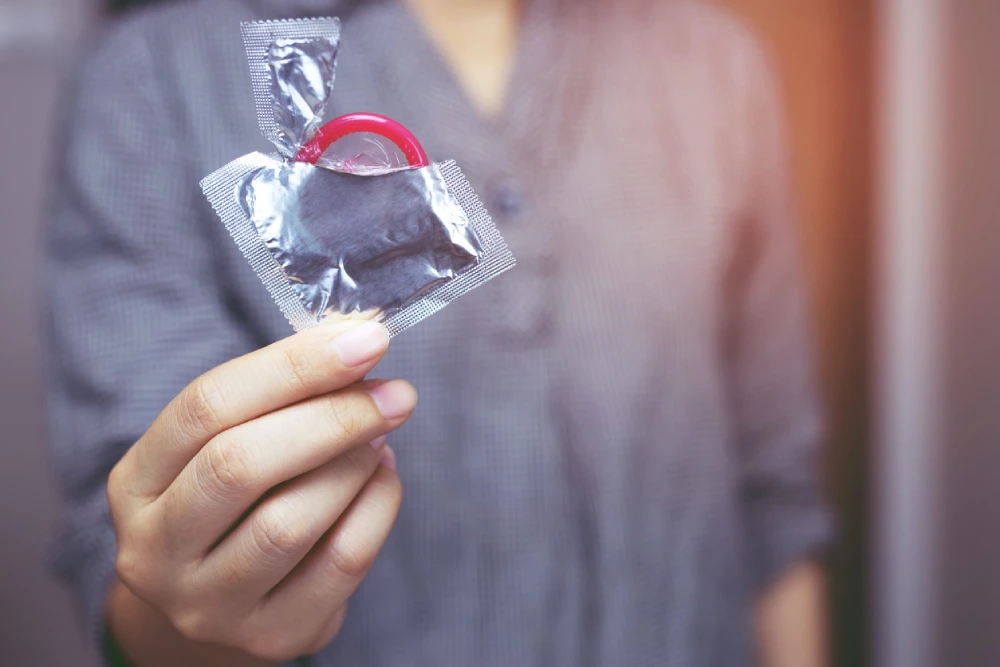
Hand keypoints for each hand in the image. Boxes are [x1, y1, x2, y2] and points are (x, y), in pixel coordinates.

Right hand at [106, 318, 414, 662]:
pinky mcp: (272, 634)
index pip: (208, 406)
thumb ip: (278, 395)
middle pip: (241, 465)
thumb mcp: (227, 443)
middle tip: (394, 393)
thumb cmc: (232, 499)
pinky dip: (377, 507)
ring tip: (383, 433)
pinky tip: (384, 476)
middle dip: (332, 417)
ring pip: (290, 523)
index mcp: (135, 483)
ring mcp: (208, 604)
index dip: (293, 366)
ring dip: (353, 464)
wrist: (217, 603)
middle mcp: (155, 549)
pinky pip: (340, 563)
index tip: (365, 340)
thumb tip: (358, 340)